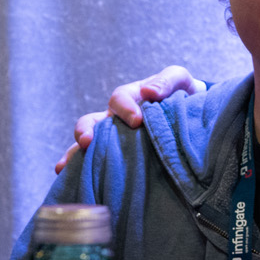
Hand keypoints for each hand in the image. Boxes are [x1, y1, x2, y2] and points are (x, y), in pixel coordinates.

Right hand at [55, 68, 201, 173]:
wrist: (194, 113)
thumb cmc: (183, 93)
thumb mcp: (180, 79)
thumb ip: (167, 80)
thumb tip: (149, 91)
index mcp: (131, 97)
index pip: (120, 99)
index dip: (125, 108)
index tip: (137, 121)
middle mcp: (117, 117)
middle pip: (92, 121)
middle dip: (85, 130)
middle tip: (87, 142)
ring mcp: (115, 137)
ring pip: (88, 144)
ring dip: (75, 154)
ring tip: (64, 167)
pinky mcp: (119, 155)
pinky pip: (97, 162)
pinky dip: (82, 170)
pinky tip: (69, 180)